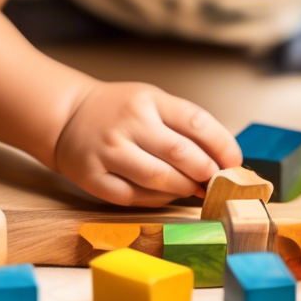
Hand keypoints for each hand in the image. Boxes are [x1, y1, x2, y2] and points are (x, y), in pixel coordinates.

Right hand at [55, 82, 241, 206]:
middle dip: (206, 172)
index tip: (233, 162)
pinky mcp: (92, 177)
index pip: (197, 122)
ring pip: (158, 179)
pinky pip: (134, 197)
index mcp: (148, 100)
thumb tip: (223, 160)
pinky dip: (156, 200)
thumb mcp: (152, 102)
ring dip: (184, 188)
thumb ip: (184, 125)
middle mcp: (128, 123)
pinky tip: (164, 194)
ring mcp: (108, 151)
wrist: (67, 116)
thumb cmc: (119, 111)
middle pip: (181, 153)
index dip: (223, 146)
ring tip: (193, 189)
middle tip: (214, 181)